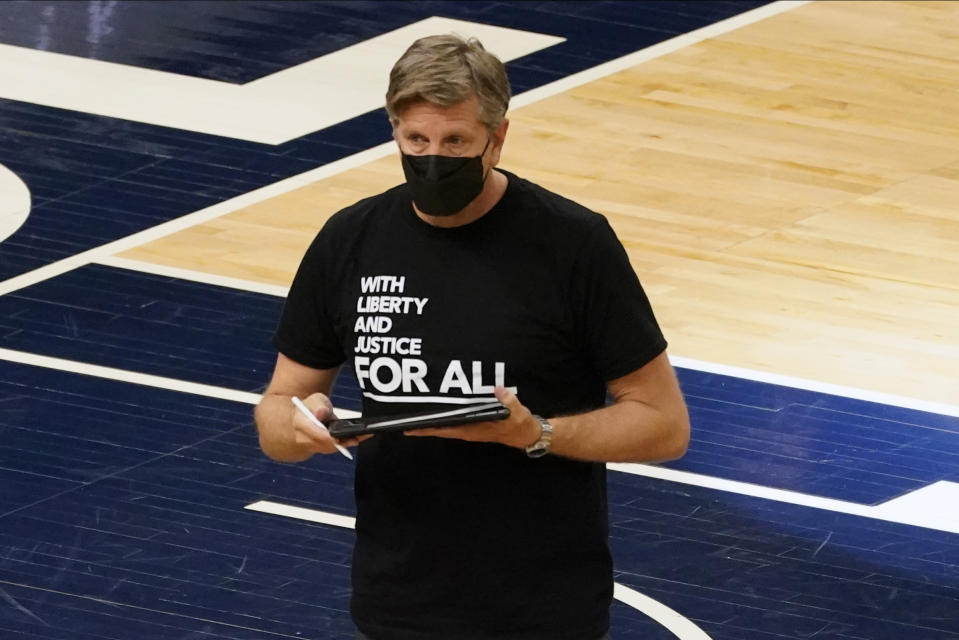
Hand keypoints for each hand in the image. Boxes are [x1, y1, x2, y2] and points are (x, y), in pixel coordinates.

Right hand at [291, 393, 364, 454]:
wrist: (307, 417)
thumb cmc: (312, 407)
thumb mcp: (315, 399)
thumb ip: (318, 405)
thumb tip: (321, 413)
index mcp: (300, 424)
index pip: (314, 433)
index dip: (326, 437)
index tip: (337, 438)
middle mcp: (304, 439)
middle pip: (325, 444)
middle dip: (342, 441)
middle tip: (359, 436)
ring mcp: (312, 447)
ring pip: (332, 448)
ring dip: (348, 442)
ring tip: (364, 434)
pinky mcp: (322, 449)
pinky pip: (336, 448)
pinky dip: (348, 443)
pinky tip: (361, 437)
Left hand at [405, 386, 540, 448]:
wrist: (526, 433)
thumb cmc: (519, 425)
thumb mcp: (518, 413)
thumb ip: (509, 402)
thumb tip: (498, 390)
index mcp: (472, 429)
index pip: (444, 429)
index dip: (427, 428)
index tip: (409, 427)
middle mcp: (467, 430)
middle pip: (439, 427)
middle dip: (422, 424)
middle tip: (402, 418)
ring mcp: (469, 427)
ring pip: (445, 424)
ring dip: (431, 419)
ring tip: (415, 412)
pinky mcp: (473, 423)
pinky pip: (453, 419)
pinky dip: (443, 414)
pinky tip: (437, 407)